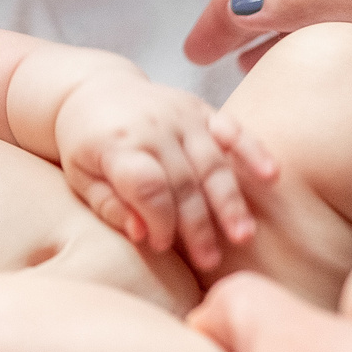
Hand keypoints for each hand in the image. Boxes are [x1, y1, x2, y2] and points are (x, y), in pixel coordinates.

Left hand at [53, 75, 277, 273]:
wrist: (93, 89)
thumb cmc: (84, 142)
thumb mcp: (80, 176)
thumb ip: (108, 205)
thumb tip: (141, 235)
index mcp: (117, 144)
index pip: (148, 187)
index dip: (159, 220)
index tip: (163, 246)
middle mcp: (153, 127)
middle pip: (184, 181)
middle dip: (199, 225)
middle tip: (209, 261)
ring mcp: (181, 115)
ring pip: (213, 162)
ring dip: (230, 201)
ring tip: (243, 235)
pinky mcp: (200, 108)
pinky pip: (232, 129)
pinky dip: (253, 151)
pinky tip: (271, 176)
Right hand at [183, 0, 351, 69]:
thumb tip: (243, 9)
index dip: (224, 6)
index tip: (194, 48)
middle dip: (243, 19)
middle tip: (205, 58)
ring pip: (316, 4)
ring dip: (277, 33)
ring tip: (247, 66)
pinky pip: (347, 21)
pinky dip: (316, 41)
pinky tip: (309, 63)